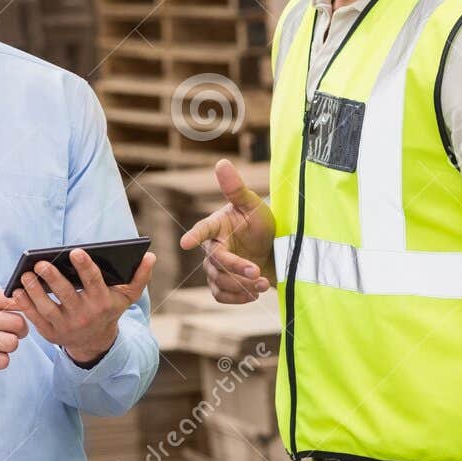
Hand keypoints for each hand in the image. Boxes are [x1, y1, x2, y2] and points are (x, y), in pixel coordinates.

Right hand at [0, 287, 27, 376]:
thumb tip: (24, 300)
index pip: (13, 299)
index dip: (23, 308)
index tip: (19, 314)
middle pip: (18, 323)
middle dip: (20, 330)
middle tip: (13, 333)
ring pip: (12, 343)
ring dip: (9, 346)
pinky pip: (3, 361)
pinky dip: (0, 360)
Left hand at [10, 248, 153, 365]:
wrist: (95, 342)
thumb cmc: (108, 310)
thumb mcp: (126, 297)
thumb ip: (140, 277)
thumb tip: (150, 256)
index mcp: (102, 302)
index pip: (94, 282)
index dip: (85, 267)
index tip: (75, 251)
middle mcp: (84, 315)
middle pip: (66, 295)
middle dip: (53, 278)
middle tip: (40, 262)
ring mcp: (66, 326)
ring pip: (47, 307)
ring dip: (34, 291)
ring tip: (25, 274)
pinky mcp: (51, 334)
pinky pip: (35, 319)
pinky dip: (25, 305)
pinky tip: (17, 291)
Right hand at [178, 159, 275, 303]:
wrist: (275, 252)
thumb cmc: (262, 225)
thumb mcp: (254, 206)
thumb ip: (236, 189)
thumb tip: (221, 163)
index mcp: (216, 226)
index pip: (203, 230)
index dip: (195, 235)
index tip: (186, 242)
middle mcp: (212, 248)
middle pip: (216, 263)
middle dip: (237, 269)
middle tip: (258, 273)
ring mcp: (215, 268)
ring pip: (219, 282)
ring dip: (241, 286)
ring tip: (263, 283)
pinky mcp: (222, 285)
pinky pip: (221, 296)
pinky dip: (237, 298)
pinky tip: (254, 293)